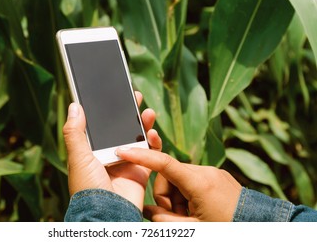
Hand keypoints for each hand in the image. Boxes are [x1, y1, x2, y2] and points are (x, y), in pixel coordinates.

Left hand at [63, 92, 161, 210]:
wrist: (106, 213)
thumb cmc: (88, 188)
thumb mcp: (78, 157)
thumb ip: (75, 132)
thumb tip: (75, 106)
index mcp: (93, 151)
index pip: (102, 126)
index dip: (109, 112)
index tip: (115, 97)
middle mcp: (109, 155)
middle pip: (122, 130)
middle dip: (130, 114)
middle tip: (136, 98)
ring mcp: (126, 163)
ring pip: (138, 139)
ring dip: (144, 124)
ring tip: (148, 112)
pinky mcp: (140, 171)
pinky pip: (150, 154)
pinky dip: (154, 143)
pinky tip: (153, 133)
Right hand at [116, 148, 241, 220]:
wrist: (261, 228)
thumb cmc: (227, 229)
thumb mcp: (193, 230)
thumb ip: (164, 220)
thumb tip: (147, 211)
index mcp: (199, 182)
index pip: (163, 163)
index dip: (141, 156)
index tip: (122, 151)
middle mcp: (206, 171)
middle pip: (168, 176)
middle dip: (166, 197)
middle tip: (179, 217)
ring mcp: (213, 173)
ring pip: (179, 180)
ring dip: (178, 199)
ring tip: (192, 218)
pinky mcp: (218, 177)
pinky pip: (192, 181)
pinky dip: (188, 196)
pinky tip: (199, 212)